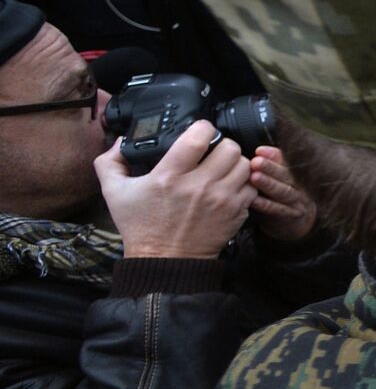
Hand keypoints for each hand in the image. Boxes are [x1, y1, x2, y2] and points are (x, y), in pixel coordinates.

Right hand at [97, 121, 255, 260]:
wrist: (164, 260)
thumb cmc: (141, 227)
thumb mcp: (114, 192)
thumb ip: (110, 162)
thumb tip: (121, 140)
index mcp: (169, 176)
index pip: (198, 138)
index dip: (203, 128)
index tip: (200, 131)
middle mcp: (198, 185)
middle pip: (229, 147)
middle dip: (222, 144)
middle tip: (213, 151)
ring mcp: (221, 199)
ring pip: (244, 164)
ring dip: (235, 162)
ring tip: (223, 167)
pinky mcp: (236, 212)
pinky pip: (252, 186)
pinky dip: (244, 183)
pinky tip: (230, 185)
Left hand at [248, 146, 318, 242]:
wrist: (297, 222)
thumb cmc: (282, 196)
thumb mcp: (282, 179)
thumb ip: (274, 164)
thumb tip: (260, 150)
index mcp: (297, 174)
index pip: (287, 162)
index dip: (274, 156)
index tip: (259, 151)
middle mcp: (300, 186)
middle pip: (287, 175)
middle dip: (271, 167)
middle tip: (255, 161)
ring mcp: (297, 202)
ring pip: (283, 191)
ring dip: (269, 184)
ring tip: (254, 177)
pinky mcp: (291, 216)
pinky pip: (278, 209)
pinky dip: (266, 204)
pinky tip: (253, 199)